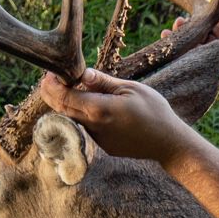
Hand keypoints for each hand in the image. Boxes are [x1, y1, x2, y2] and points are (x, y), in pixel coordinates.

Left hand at [39, 69, 189, 162]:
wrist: (167, 142)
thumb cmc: (154, 111)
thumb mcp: (131, 88)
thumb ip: (103, 82)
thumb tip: (82, 72)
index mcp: (98, 109)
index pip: (63, 96)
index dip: (52, 84)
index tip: (50, 72)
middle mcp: (92, 126)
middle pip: (61, 109)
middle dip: (52, 93)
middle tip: (52, 79)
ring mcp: (96, 139)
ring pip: (71, 119)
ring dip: (65, 104)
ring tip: (70, 89)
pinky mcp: (102, 145)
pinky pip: (84, 127)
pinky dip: (80, 115)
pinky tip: (90, 105)